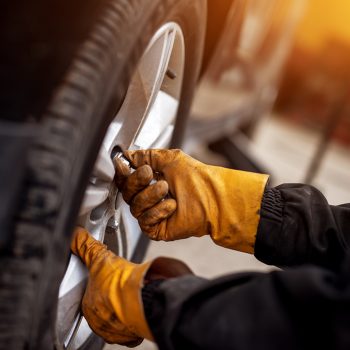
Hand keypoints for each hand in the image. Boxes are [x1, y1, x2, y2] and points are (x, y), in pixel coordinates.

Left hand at [71, 227, 190, 344]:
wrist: (142, 299)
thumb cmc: (119, 285)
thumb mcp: (99, 259)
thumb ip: (86, 247)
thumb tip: (76, 235)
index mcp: (88, 306)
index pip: (88, 297)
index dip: (98, 286)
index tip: (107, 280)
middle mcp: (99, 322)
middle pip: (102, 309)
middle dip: (110, 298)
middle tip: (119, 287)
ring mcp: (115, 331)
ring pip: (116, 319)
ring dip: (121, 310)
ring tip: (129, 297)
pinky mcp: (131, 336)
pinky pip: (130, 330)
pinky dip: (133, 320)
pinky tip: (137, 308)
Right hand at [120, 149, 268, 252]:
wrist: (213, 197)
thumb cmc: (196, 178)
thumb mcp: (169, 159)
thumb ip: (146, 156)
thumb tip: (127, 155)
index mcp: (149, 182)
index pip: (126, 179)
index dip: (123, 172)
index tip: (124, 165)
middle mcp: (148, 199)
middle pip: (126, 192)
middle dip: (136, 181)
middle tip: (149, 173)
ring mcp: (151, 214)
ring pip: (134, 207)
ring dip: (150, 195)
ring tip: (167, 188)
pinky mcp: (156, 229)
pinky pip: (145, 221)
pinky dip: (158, 211)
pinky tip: (173, 205)